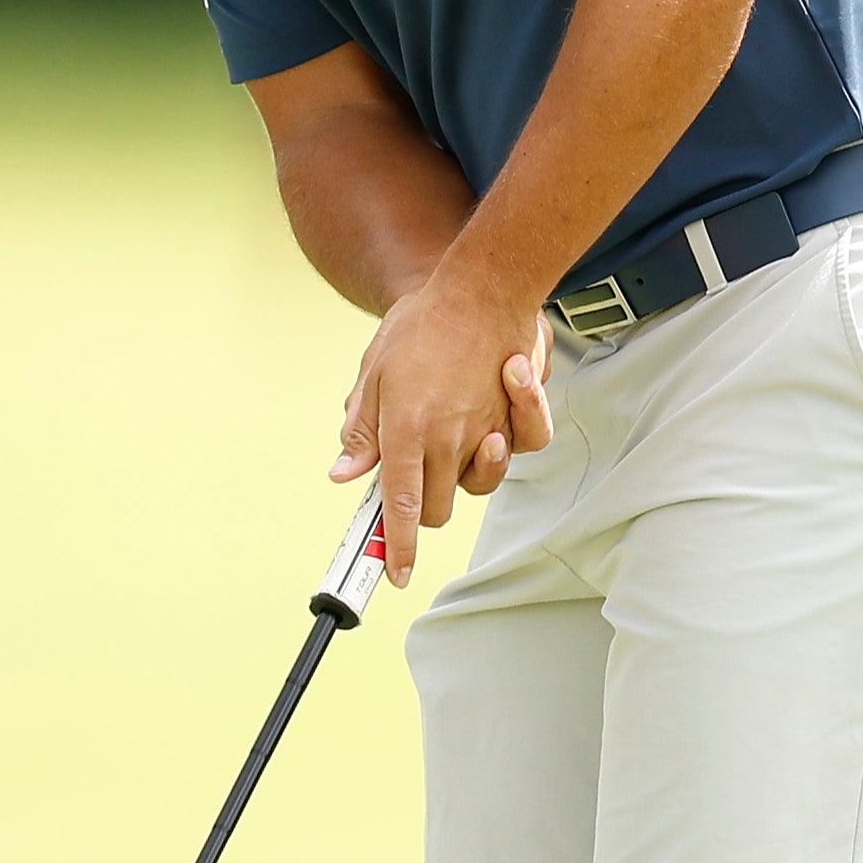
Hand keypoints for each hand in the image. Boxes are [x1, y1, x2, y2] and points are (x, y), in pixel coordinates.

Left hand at [333, 267, 553, 584]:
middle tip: (415, 476)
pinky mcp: (516, 418)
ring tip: (448, 442)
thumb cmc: (422, 325)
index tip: (397, 575)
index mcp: (405, 431)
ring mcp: (486, 431)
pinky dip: (506, 447)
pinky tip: (494, 422)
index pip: (401, 506)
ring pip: (475, 486)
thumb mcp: (375, 374)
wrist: (481, 288)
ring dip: (461, 477)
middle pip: (439, 508)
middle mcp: (446, 439)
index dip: (399, 548)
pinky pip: (518, 452)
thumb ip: (362, 429)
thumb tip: (344, 473)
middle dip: (425, 507)